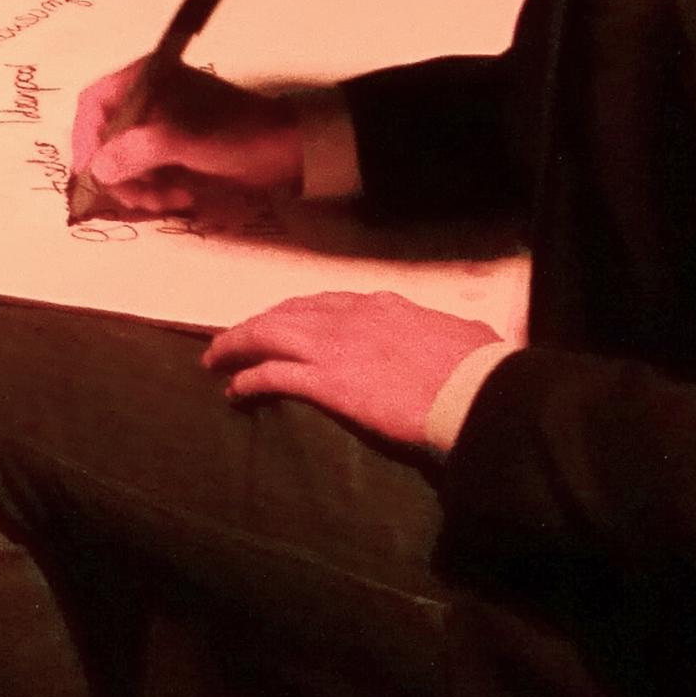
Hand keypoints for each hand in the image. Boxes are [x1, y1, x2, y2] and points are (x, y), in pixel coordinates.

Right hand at [69, 59, 304, 225]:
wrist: (286, 150)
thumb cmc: (233, 134)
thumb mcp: (180, 139)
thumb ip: (134, 152)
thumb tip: (97, 170)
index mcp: (145, 79)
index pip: (94, 105)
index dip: (86, 141)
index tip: (94, 176)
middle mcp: (147, 99)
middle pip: (105, 138)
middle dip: (118, 173)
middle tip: (139, 199)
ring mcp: (161, 126)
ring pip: (124, 162)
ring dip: (139, 188)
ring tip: (166, 201)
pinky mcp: (175, 150)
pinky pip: (146, 173)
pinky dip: (155, 190)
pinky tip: (178, 198)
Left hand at [202, 290, 503, 452]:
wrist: (473, 394)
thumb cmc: (480, 370)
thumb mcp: (467, 337)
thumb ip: (453, 335)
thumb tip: (471, 339)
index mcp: (385, 306)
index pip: (328, 302)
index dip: (300, 312)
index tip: (286, 321)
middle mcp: (351, 317)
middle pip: (288, 313)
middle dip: (257, 325)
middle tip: (236, 339)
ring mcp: (333, 347)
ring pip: (268, 336)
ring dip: (236, 346)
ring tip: (216, 360)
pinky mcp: (324, 383)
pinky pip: (270, 376)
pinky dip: (247, 380)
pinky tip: (234, 391)